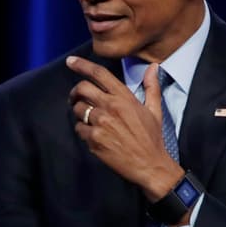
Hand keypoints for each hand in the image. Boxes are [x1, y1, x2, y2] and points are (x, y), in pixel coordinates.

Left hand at [67, 57, 183, 199]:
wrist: (149, 165)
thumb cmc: (152, 137)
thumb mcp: (154, 110)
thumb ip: (151, 87)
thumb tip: (153, 67)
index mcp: (124, 98)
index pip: (99, 74)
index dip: (82, 65)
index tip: (70, 61)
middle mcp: (111, 107)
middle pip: (82, 88)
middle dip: (75, 91)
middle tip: (75, 98)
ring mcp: (101, 123)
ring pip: (78, 109)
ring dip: (79, 112)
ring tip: (88, 119)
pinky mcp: (94, 139)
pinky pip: (79, 128)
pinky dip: (82, 130)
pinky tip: (92, 135)